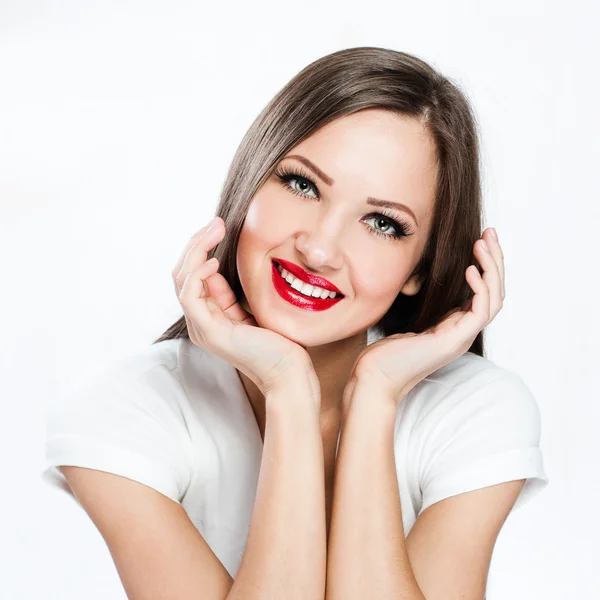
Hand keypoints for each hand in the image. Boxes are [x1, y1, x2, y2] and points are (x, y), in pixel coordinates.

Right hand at [173, 217, 317, 398]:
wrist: (289, 372)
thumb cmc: (278, 342)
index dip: (202, 247)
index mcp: (209, 315)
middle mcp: (200, 321)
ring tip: (215, 230)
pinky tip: (214, 260)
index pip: (192, 274)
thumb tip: (217, 264)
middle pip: (181, 273)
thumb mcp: (251, 308)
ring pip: (181, 279)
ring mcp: (201, 327)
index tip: (219, 226)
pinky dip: (197, 272)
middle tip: (216, 222)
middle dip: (196, 242)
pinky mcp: (208, 331)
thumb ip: (231, 292)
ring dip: (196, 249)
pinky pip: (189, 294)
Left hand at [347, 228, 504, 403]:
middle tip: (490, 234)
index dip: (485, 265)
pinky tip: (470, 269)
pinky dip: (480, 288)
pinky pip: (480, 312)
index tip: (479, 239)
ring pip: (494, 300)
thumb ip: (422, 304)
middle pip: (495, 292)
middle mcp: (463, 332)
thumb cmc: (385, 352)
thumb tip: (420, 278)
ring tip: (483, 244)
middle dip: (495, 261)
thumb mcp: (408, 320)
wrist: (375, 378)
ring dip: (492, 269)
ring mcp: (461, 338)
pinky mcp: (454, 341)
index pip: (483, 293)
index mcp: (454, 327)